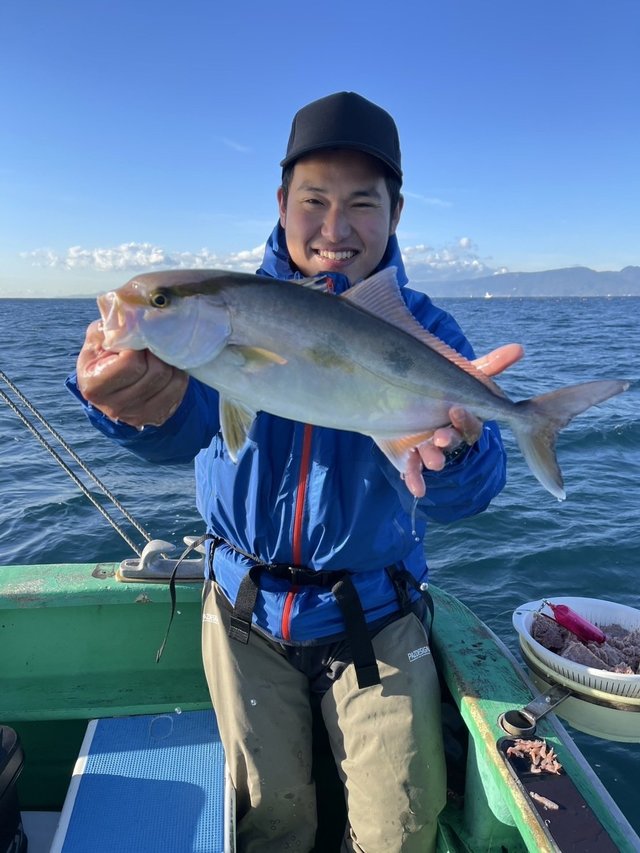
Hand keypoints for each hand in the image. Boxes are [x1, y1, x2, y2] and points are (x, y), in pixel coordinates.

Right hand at [76, 320, 188, 427]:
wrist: (111, 384)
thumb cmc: (104, 355)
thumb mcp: (99, 338)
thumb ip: (112, 326)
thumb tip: (134, 313)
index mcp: (94, 385)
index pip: (130, 363)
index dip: (138, 346)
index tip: (136, 341)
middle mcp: (114, 406)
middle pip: (154, 372)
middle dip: (157, 353)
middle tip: (152, 345)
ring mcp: (136, 414)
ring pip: (169, 381)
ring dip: (169, 362)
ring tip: (160, 354)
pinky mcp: (155, 416)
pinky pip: (179, 390)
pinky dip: (178, 374)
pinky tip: (168, 367)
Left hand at [403, 343, 523, 496]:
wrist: (393, 393)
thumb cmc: (434, 385)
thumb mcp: (457, 375)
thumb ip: (487, 366)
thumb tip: (519, 349)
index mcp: (461, 419)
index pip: (470, 423)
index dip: (465, 420)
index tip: (455, 410)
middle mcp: (446, 436)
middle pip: (453, 442)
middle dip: (449, 440)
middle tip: (441, 437)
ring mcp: (427, 449)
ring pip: (434, 458)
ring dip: (433, 460)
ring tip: (432, 459)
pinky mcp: (407, 458)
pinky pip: (413, 473)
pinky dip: (416, 482)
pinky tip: (417, 490)